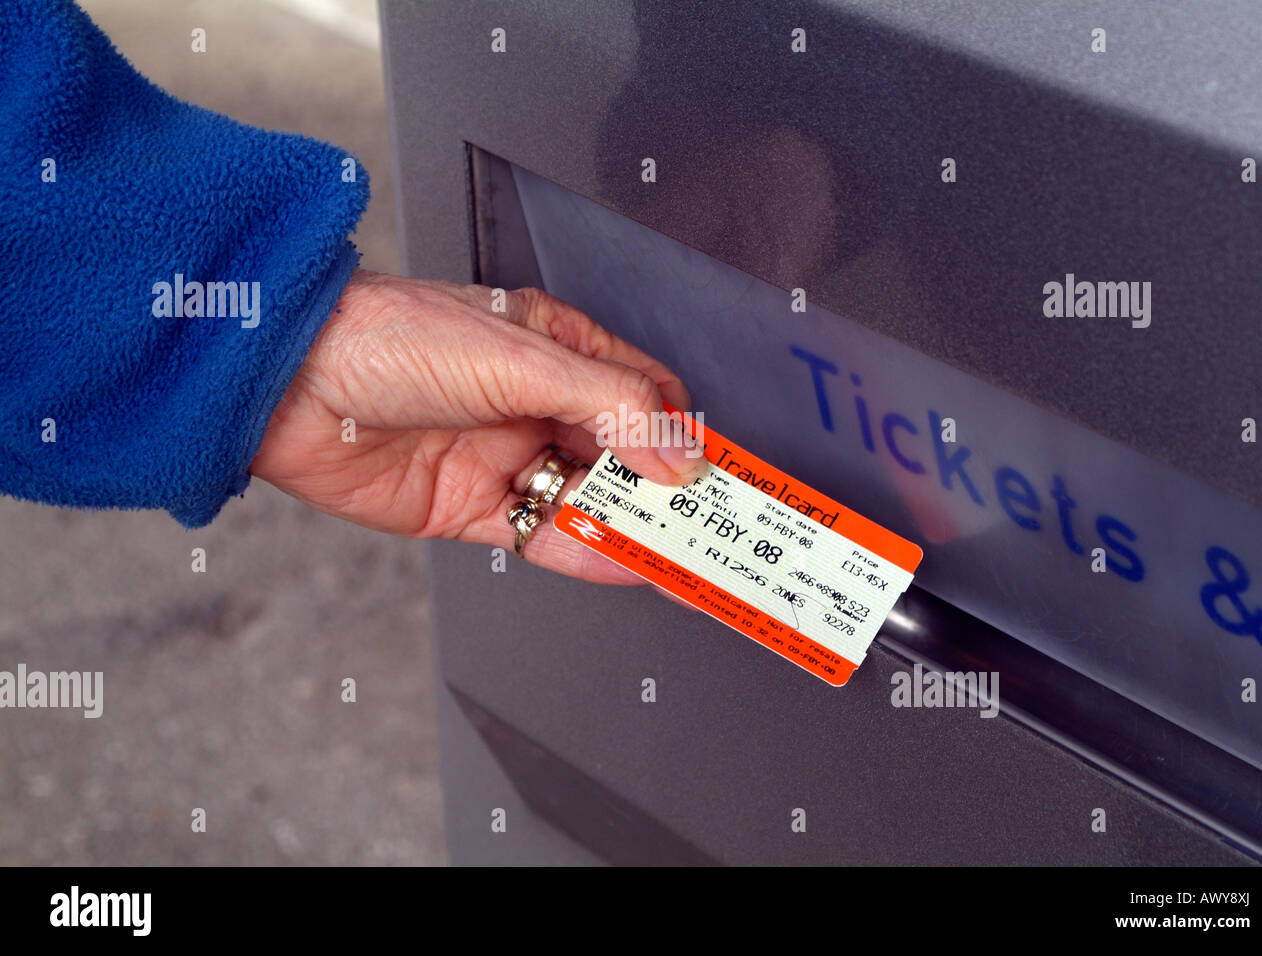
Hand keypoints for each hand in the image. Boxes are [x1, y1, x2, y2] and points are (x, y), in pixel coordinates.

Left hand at [250, 270, 706, 583]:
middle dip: (665, 490)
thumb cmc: (388, 338)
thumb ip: (608, 404)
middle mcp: (537, 402)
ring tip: (681, 553)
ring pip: (589, 500)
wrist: (285, 383)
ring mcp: (508, 456)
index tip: (720, 472)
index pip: (644, 395)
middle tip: (712, 525)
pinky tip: (627, 564)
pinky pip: (545, 536)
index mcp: (556, 347)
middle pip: (623, 455)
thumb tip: (675, 451)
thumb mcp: (519, 357)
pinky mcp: (475, 507)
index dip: (684, 434)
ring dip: (632, 527)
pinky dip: (588, 554)